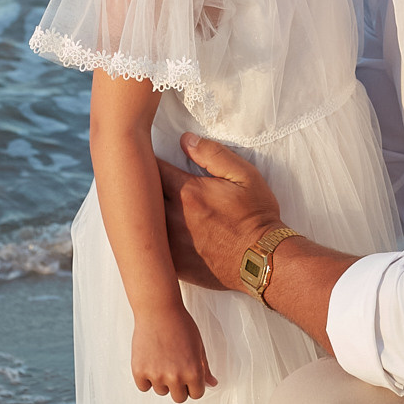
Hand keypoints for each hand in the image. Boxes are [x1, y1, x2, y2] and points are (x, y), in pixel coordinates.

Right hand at [131, 305, 217, 401]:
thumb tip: (212, 384)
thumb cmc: (181, 325)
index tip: (188, 374)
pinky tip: (150, 360)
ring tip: (162, 358)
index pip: (196, 394)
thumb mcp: (198, 346)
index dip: (193, 384)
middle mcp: (175, 377)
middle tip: (174, 367)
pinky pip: (144, 386)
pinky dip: (145, 377)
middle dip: (179, 386)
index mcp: (194, 372)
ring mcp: (156, 375)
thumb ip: (204, 368)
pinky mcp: (139, 371)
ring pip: (161, 391)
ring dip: (162, 380)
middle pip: (179, 398)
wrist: (158, 310)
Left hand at [156, 133, 282, 294]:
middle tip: (141, 180)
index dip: (146, 161)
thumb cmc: (256, 217)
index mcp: (187, 192)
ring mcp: (170, 243)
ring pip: (141, 222)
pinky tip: (155, 233)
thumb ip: (213, 154)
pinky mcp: (172, 263)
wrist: (263, 260)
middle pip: (140, 195)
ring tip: (145, 206)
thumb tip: (185, 140)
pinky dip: (150, 237)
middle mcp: (172, 217)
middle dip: (140, 185)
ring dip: (142, 212)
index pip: (152, 168)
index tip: (146, 159)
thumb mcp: (244, 176)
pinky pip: (150, 247)